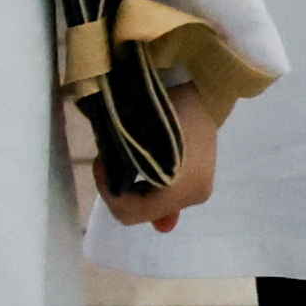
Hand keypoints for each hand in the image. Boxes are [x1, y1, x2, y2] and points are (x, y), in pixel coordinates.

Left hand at [97, 80, 226, 230]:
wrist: (204, 94)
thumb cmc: (167, 110)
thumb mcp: (137, 135)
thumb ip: (124, 169)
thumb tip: (122, 202)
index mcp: (179, 189)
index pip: (130, 211)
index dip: (108, 191)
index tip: (101, 163)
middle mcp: (193, 196)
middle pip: (143, 211)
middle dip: (121, 191)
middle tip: (111, 162)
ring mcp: (199, 192)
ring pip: (154, 206)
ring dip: (135, 190)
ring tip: (128, 163)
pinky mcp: (200, 184)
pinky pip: (167, 198)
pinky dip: (150, 188)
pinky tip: (144, 170)